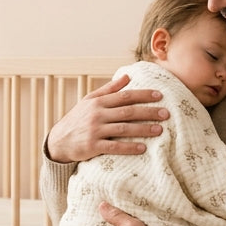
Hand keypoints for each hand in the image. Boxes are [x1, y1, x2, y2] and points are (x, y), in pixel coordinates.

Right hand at [45, 74, 168, 163]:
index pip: (125, 96)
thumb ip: (108, 90)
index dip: (143, 95)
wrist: (58, 141)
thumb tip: (127, 77)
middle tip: (166, 114)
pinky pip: (114, 147)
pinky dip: (129, 147)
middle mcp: (97, 114)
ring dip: (143, 129)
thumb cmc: (77, 119)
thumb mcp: (89, 101)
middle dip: (149, 112)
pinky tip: (143, 148)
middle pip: (128, 111)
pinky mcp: (92, 146)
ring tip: (159, 130)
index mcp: (98, 102)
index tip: (160, 96)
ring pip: (123, 129)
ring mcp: (94, 130)